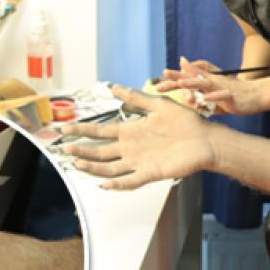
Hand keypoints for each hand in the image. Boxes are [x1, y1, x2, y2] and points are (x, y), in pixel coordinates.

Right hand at [59, 84, 215, 189]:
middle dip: (81, 151)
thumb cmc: (185, 121)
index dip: (82, 130)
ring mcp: (139, 162)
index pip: (100, 131)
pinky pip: (130, 181)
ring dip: (93, 167)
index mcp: (131, 131)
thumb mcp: (157, 104)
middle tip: (64, 149)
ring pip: (109, 167)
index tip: (65, 128)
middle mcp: (131, 148)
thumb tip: (112, 86)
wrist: (206, 139)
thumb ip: (135, 97)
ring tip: (77, 164)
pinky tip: (104, 183)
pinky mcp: (151, 173)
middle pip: (100, 151)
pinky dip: (117, 183)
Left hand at [157, 57, 264, 114]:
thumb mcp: (214, 95)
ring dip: (192, 83)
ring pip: (205, 84)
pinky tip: (205, 99)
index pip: (187, 78)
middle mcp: (212, 82)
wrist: (257, 95)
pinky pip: (222, 96)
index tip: (158, 85)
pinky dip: (214, 97)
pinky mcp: (231, 96)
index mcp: (207, 82)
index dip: (173, 80)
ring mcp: (221, 88)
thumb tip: (187, 101)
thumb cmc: (234, 95)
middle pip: (192, 78)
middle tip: (162, 78)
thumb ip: (199, 95)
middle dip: (177, 78)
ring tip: (180, 84)